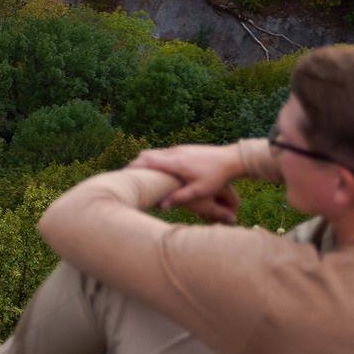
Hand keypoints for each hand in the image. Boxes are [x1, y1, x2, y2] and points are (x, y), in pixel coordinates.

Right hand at [129, 142, 247, 223]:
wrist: (231, 159)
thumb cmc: (216, 177)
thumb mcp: (199, 191)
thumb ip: (180, 197)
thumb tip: (162, 205)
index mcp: (176, 163)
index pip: (148, 161)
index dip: (134, 167)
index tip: (123, 173)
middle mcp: (175, 153)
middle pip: (148, 154)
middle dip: (136, 163)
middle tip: (126, 174)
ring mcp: (180, 148)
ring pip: (156, 152)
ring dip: (146, 161)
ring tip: (139, 173)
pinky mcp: (185, 148)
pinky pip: (164, 152)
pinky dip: (156, 159)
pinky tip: (157, 169)